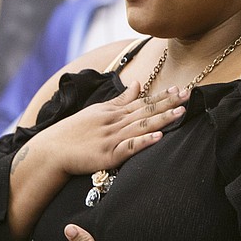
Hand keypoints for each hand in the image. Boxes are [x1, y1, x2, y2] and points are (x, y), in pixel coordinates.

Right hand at [35, 83, 187, 176]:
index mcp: (112, 112)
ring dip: (162, 119)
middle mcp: (114, 122)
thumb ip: (119, 100)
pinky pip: (129, 148)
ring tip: (181, 112)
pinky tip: (158, 138)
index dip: (162, 96)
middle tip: (189, 94)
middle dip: (168, 103)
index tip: (180, 88)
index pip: (142, 102)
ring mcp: (111, 138)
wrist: (51, 150)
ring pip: (141, 127)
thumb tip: (137, 84)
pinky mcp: (107, 156)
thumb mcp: (96, 111)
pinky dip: (143, 142)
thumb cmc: (73, 132)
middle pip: (146, 111)